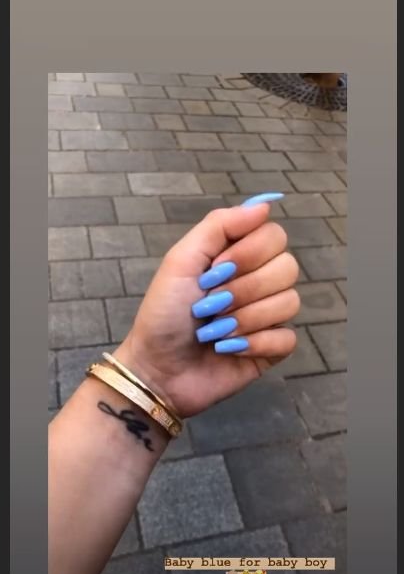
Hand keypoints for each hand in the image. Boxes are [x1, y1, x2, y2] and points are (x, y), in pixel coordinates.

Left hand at [113, 203, 299, 417]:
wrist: (157, 368)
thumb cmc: (163, 313)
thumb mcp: (181, 260)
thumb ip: (219, 226)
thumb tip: (264, 204)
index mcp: (239, 255)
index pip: (274, 236)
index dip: (248, 253)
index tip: (214, 270)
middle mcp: (260, 280)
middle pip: (287, 267)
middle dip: (243, 289)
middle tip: (210, 305)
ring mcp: (269, 315)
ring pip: (289, 302)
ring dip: (244, 319)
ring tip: (214, 331)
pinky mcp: (272, 348)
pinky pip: (287, 337)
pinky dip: (255, 344)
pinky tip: (229, 349)